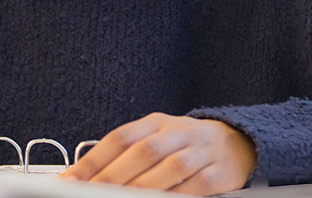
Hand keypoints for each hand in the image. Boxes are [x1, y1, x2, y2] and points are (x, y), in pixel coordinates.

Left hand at [60, 113, 255, 194]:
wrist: (239, 142)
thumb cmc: (186, 146)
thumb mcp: (157, 140)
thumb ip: (125, 157)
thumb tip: (81, 179)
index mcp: (157, 121)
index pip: (120, 137)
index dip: (94, 159)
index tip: (71, 180)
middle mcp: (179, 131)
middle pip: (144, 151)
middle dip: (113, 177)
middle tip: (90, 193)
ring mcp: (202, 150)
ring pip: (171, 168)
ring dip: (142, 188)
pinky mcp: (221, 172)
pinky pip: (197, 185)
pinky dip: (176, 196)